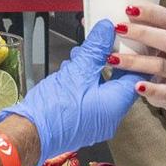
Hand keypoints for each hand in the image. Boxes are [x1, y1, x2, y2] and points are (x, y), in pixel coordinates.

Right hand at [0, 19, 140, 162]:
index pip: (135, 77)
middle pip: (117, 82)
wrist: (30, 135)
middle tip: (101, 43)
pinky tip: (69, 71)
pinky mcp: (81, 123)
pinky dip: (83, 83)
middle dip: (107, 60)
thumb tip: (107, 30)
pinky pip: (89, 99)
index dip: (132, 57)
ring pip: (101, 89)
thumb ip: (95, 49)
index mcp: (116, 105)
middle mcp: (110, 117)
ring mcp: (95, 122)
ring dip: (91, 70)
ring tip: (80, 54)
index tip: (125, 42)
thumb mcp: (78, 71)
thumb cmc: (55, 109)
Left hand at [112, 3, 165, 114]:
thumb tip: (96, 20)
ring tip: (113, 59)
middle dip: (142, 33)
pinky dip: (151, 89)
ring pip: (160, 65)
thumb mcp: (152, 39)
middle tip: (118, 28)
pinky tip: (136, 86)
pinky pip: (164, 91)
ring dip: (136, 61)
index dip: (150, 12)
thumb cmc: (158, 56)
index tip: (128, 8)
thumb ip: (132, 28)